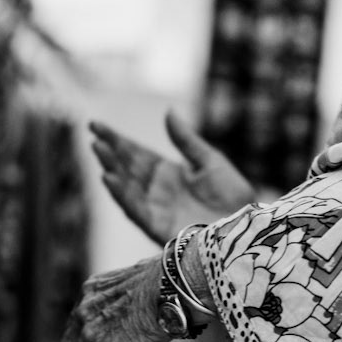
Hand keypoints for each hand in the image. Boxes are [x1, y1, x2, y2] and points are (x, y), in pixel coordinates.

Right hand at [89, 111, 258, 245]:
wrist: (247, 229)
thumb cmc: (234, 199)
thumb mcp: (210, 162)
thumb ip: (186, 141)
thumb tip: (168, 112)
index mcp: (168, 174)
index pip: (135, 154)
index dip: (116, 140)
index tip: (95, 125)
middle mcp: (157, 191)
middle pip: (127, 168)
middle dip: (109, 152)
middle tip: (93, 135)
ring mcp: (156, 209)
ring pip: (126, 187)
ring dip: (111, 169)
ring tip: (98, 150)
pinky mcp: (158, 227)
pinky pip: (135, 210)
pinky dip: (121, 195)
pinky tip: (109, 178)